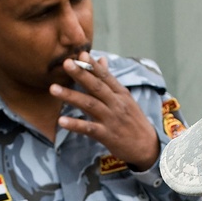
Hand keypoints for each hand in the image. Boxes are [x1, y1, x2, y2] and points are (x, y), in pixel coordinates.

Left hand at [50, 54, 160, 169]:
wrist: (147, 146)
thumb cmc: (133, 121)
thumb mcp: (125, 98)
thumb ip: (110, 80)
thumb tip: (101, 59)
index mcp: (120, 93)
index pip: (105, 76)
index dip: (93, 65)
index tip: (81, 54)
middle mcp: (116, 104)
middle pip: (96, 87)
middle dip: (81, 74)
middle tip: (66, 63)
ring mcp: (111, 119)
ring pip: (89, 104)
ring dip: (71, 96)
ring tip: (53, 89)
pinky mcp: (107, 135)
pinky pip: (88, 128)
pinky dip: (75, 124)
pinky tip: (61, 121)